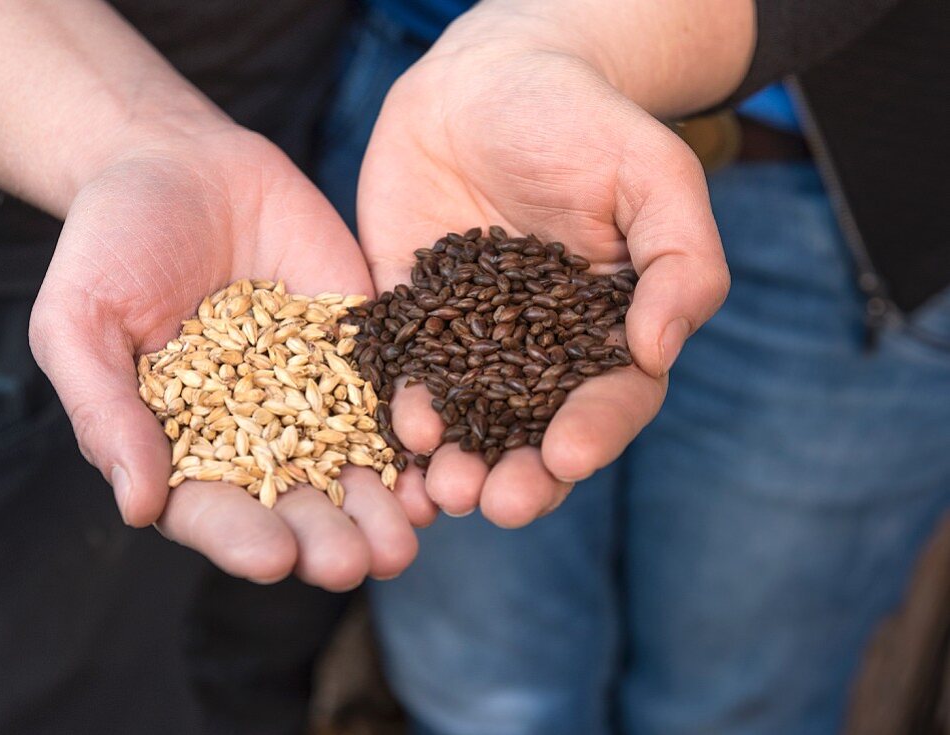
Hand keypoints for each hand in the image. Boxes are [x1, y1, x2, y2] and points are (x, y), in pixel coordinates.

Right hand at [30, 126, 416, 589]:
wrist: (179, 165)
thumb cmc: (110, 245)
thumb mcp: (80, 321)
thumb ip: (105, 410)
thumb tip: (137, 506)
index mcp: (184, 446)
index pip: (212, 511)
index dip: (241, 538)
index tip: (274, 557)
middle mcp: (256, 434)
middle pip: (296, 503)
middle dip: (329, 538)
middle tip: (360, 563)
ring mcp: (315, 392)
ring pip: (354, 464)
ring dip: (385, 506)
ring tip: (410, 537)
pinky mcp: (361, 347)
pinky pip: (392, 394)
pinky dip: (417, 432)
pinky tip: (441, 461)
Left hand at [357, 12, 729, 527]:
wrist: (483, 79)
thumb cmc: (581, 118)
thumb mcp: (651, 173)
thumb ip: (680, 260)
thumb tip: (660, 350)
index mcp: (605, 327)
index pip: (610, 398)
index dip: (595, 432)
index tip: (568, 456)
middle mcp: (538, 348)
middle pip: (533, 431)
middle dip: (518, 475)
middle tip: (493, 502)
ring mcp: (468, 338)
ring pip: (466, 419)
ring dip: (455, 460)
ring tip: (441, 486)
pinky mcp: (407, 316)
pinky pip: (400, 371)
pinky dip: (396, 408)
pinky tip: (392, 434)